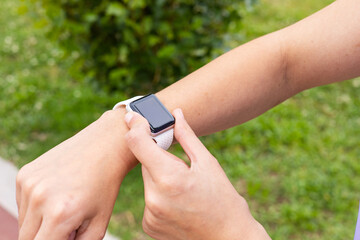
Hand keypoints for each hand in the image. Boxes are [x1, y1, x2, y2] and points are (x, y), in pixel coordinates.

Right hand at [16, 110, 135, 239]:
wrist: (104, 147)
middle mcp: (40, 198)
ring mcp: (29, 184)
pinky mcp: (24, 173)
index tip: (66, 235)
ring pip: (23, 223)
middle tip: (68, 225)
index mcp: (60, 215)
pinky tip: (56, 193)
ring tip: (64, 207)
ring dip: (39, 224)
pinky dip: (35, 207)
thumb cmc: (105, 187)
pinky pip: (23, 204)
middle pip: (27, 239)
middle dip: (47, 236)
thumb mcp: (98, 224)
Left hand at [125, 109, 270, 239]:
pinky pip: (148, 198)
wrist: (227, 236)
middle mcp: (153, 197)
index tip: (135, 118)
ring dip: (159, 176)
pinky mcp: (149, 225)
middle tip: (180, 166)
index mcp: (169, 177)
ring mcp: (150, 214)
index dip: (136, 127)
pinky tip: (178, 201)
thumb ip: (186, 136)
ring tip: (183, 188)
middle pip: (145, 162)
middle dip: (158, 158)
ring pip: (147, 180)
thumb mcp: (207, 163)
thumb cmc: (222, 199)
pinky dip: (159, 194)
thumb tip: (176, 114)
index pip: (137, 143)